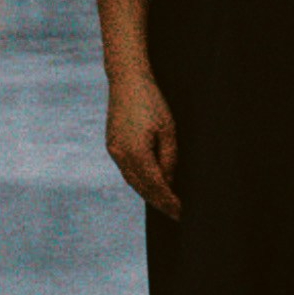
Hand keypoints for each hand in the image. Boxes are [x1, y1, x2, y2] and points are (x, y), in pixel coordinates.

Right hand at [106, 71, 181, 218]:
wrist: (127, 80)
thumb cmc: (151, 101)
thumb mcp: (168, 129)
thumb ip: (169, 158)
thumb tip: (168, 181)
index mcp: (136, 153)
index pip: (156, 186)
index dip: (169, 201)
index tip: (181, 213)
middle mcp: (121, 156)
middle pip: (142, 188)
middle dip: (159, 202)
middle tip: (175, 214)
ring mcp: (114, 151)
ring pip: (133, 180)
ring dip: (148, 193)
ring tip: (165, 202)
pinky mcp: (112, 145)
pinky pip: (127, 170)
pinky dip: (139, 180)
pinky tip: (150, 183)